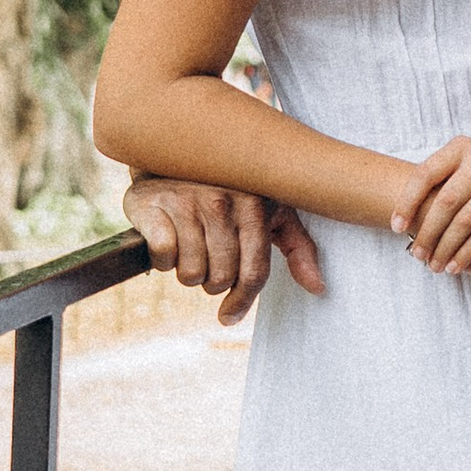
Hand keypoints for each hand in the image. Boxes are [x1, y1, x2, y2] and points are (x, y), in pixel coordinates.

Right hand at [123, 174, 324, 327]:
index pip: (253, 273)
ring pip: (190, 273)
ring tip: (189, 246)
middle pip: (220, 278)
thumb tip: (319, 287)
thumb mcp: (271, 211)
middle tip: (207, 261)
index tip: (229, 316)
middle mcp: (222, 201)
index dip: (242, 301)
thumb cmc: (232, 189)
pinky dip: (162, 260)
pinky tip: (167, 239)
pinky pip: (163, 256)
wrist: (175, 154)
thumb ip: (297, 247)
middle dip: (212, 281)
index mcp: (255, 206)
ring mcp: (186, 200)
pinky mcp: (151, 204)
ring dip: (187, 270)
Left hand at [391, 137, 470, 273]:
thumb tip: (405, 218)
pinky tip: (456, 266)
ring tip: (434, 266)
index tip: (397, 228)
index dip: (407, 203)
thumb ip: (442, 181)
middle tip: (416, 255)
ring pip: (465, 222)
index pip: (425, 174)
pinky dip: (467, 254)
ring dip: (445, 248)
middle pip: (445, 203)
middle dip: (427, 233)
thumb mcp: (469, 162)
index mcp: (462, 148)